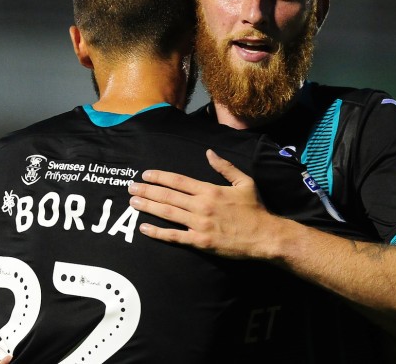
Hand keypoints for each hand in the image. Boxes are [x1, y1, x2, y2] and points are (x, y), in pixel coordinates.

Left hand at [128, 149, 283, 258]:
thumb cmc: (255, 209)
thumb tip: (208, 152)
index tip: (145, 174)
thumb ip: (225, 167)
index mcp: (210, 190)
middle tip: (131, 187)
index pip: (179, 181)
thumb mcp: (244, 182)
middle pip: (168, 196)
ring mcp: (199, 225)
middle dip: (147, 190)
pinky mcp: (200, 242)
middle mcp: (201, 206)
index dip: (160, 177)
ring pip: (168, 213)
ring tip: (133, 203)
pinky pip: (175, 236)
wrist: (265, 236)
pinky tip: (144, 228)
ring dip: (148, 207)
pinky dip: (158, 232)